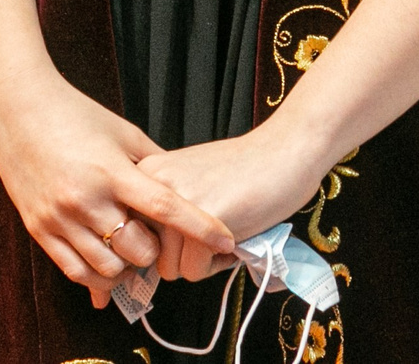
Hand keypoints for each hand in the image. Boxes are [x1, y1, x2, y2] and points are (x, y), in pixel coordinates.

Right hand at [0, 70, 234, 305]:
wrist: (18, 109)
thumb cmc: (75, 115)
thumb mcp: (122, 132)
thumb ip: (152, 164)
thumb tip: (183, 191)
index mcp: (112, 171)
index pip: (165, 207)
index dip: (200, 227)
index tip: (226, 239)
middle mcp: (86, 199)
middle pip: (139, 249)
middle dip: (156, 251)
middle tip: (157, 242)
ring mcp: (60, 218)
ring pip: (108, 270)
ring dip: (127, 268)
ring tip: (130, 252)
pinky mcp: (40, 230)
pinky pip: (75, 272)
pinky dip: (97, 279)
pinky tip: (107, 269)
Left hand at [136, 116, 337, 279]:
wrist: (286, 149)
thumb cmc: (243, 169)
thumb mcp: (189, 180)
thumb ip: (164, 209)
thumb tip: (143, 258)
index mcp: (146, 172)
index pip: (132, 234)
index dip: (163, 241)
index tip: (188, 230)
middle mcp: (151, 186)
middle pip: (150, 255)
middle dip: (184, 254)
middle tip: (214, 231)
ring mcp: (175, 203)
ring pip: (171, 268)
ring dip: (202, 260)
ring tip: (226, 231)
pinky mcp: (202, 222)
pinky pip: (197, 270)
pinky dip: (219, 263)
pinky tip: (236, 234)